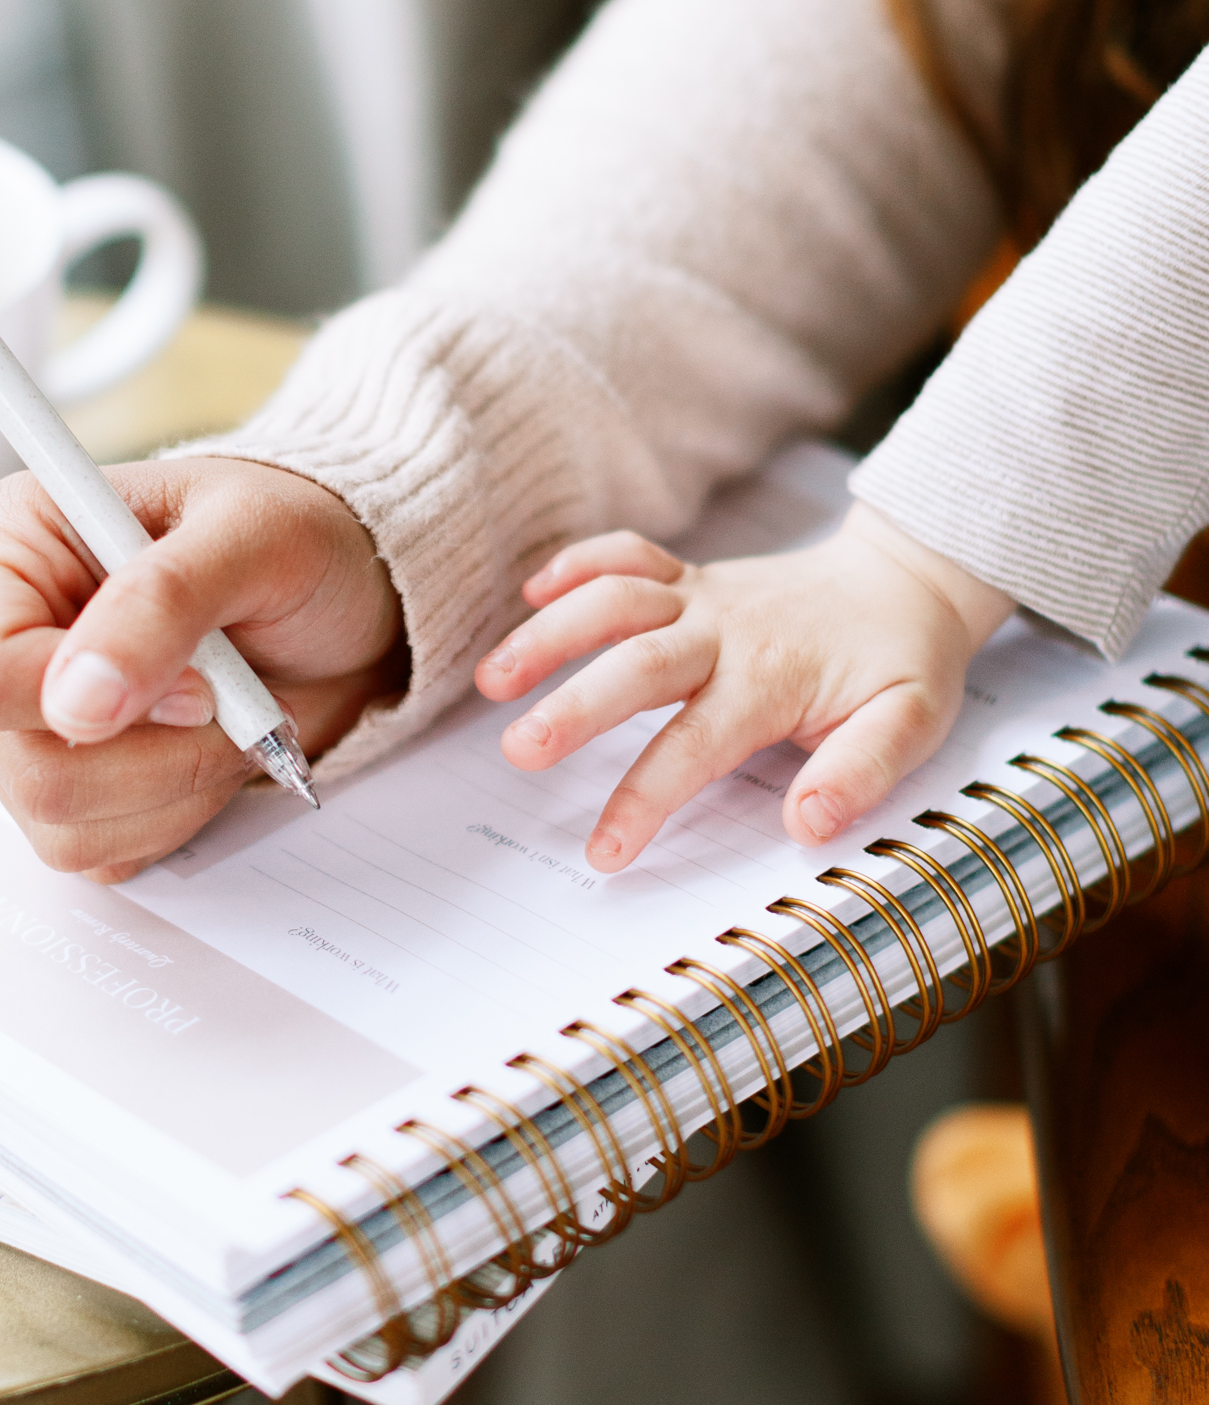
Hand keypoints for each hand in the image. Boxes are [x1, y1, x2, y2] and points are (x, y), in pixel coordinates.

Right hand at [0, 458, 405, 881]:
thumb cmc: (296, 538)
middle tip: (229, 701)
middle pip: (23, 765)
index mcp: (8, 547)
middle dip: (154, 753)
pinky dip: (180, 813)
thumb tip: (76, 699)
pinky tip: (212, 749)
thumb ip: (160, 603)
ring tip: (233, 716)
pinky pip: (100, 852)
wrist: (347, 603)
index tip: (196, 687)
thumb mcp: (253, 539)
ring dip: (178, 784)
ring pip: (61, 823)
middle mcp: (1, 637)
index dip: (85, 699)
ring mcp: (29, 720)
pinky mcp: (73, 783)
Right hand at [473, 501, 1011, 870]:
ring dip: (550, 633)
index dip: (645, 797)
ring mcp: (703, 598)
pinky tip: (532, 590)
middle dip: (573, 705)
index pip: (696, 744)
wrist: (907, 581)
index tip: (604, 850)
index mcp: (772, 679)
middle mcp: (726, 631)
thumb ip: (861, 771)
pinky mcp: (691, 579)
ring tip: (492, 680)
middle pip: (636, 663)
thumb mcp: (913, 724)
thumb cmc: (903, 663)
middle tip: (518, 749)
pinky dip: (579, 562)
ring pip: (615, 601)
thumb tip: (807, 824)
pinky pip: (629, 554)